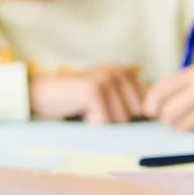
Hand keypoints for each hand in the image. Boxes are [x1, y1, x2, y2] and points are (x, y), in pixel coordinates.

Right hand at [30, 64, 145, 123]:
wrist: (41, 94)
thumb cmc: (74, 102)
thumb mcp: (106, 98)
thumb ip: (128, 102)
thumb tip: (152, 117)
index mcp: (124, 72)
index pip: (144, 106)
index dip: (126, 116)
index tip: (104, 110)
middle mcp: (118, 71)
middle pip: (133, 114)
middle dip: (114, 120)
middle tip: (93, 109)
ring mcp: (106, 79)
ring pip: (120, 120)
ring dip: (101, 122)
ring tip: (85, 109)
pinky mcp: (94, 90)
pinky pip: (104, 122)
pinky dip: (90, 123)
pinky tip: (79, 110)